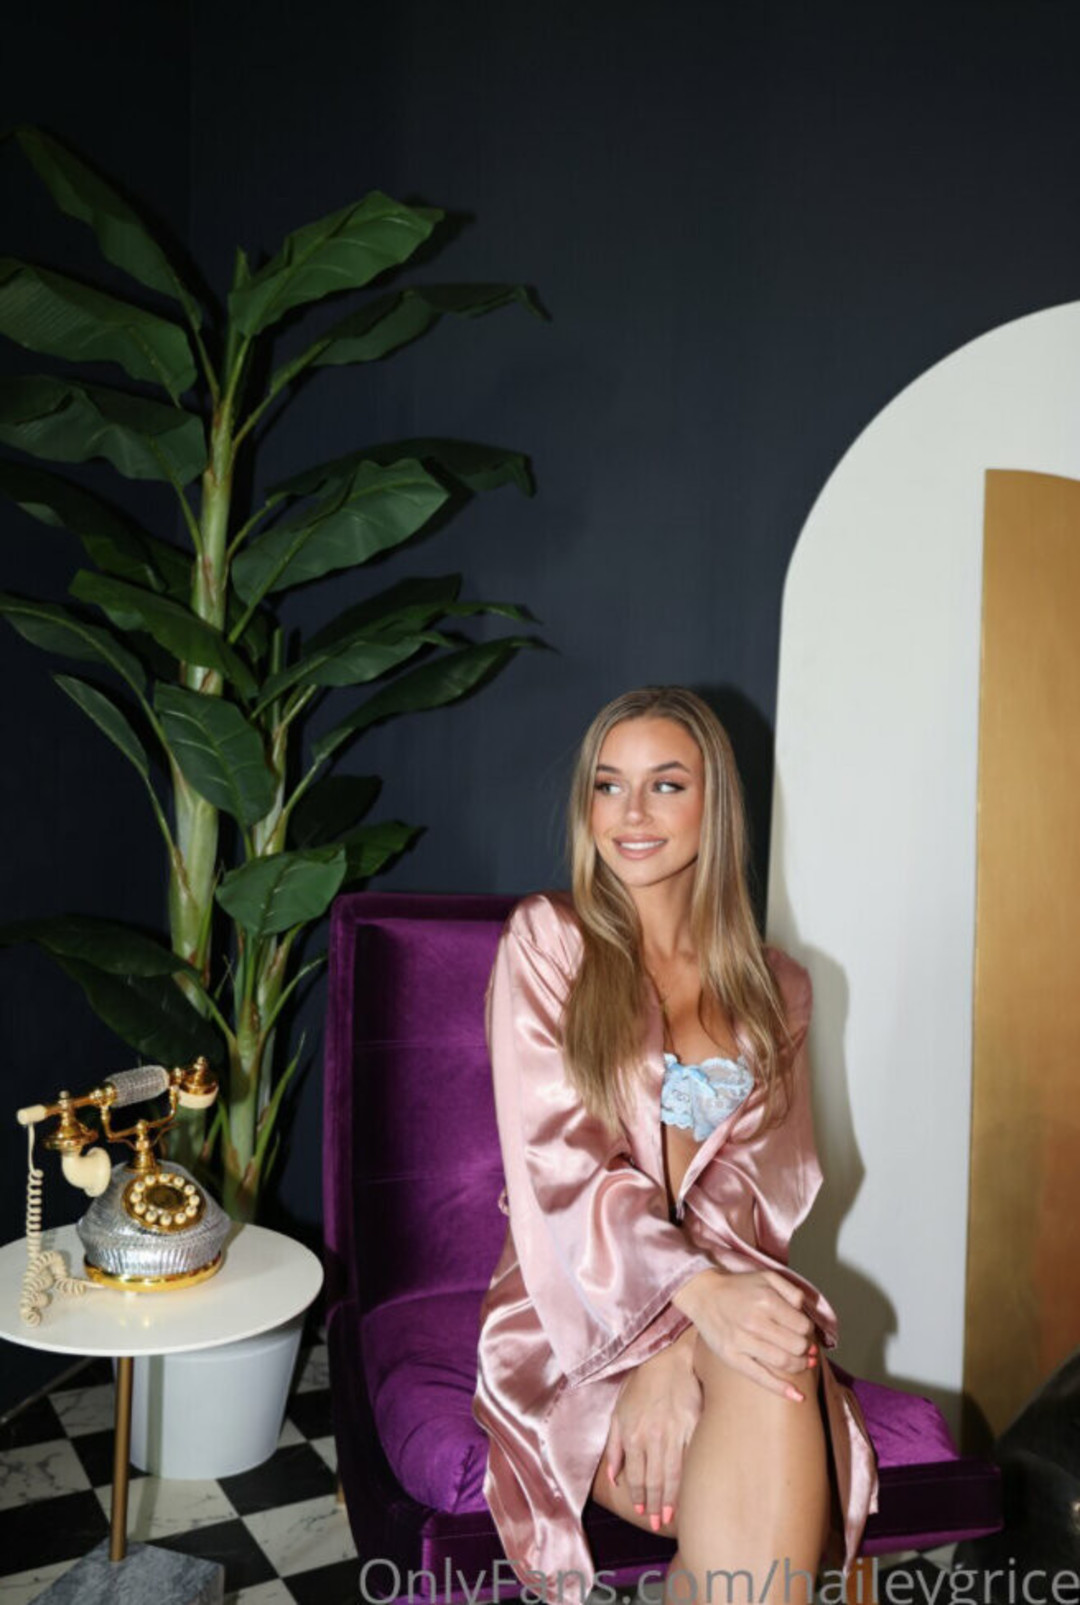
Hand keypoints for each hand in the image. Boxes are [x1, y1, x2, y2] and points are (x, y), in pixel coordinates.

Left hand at [604, 1328, 700, 1529]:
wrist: (670, 1360)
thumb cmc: (642, 1386)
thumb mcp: (619, 1412)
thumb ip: (614, 1446)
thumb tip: (612, 1477)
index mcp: (632, 1433)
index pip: (636, 1475)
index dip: (639, 1496)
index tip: (642, 1511)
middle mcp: (652, 1436)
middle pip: (654, 1480)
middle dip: (655, 1505)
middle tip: (657, 1522)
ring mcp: (674, 1432)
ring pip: (672, 1474)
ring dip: (671, 1499)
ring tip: (670, 1517)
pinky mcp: (693, 1426)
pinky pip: (691, 1458)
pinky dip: (689, 1478)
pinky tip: (689, 1492)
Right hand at [673, 1268, 817, 1401]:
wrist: (703, 1294)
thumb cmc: (738, 1287)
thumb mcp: (767, 1276)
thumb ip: (792, 1290)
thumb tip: (806, 1314)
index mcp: (766, 1300)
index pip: (802, 1326)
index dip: (808, 1330)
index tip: (804, 1331)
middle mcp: (754, 1321)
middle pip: (796, 1346)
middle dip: (806, 1349)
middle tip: (806, 1348)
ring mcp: (741, 1341)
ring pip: (783, 1362)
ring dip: (800, 1366)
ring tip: (803, 1363)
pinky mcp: (731, 1357)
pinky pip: (760, 1377)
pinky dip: (781, 1389)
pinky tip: (797, 1396)